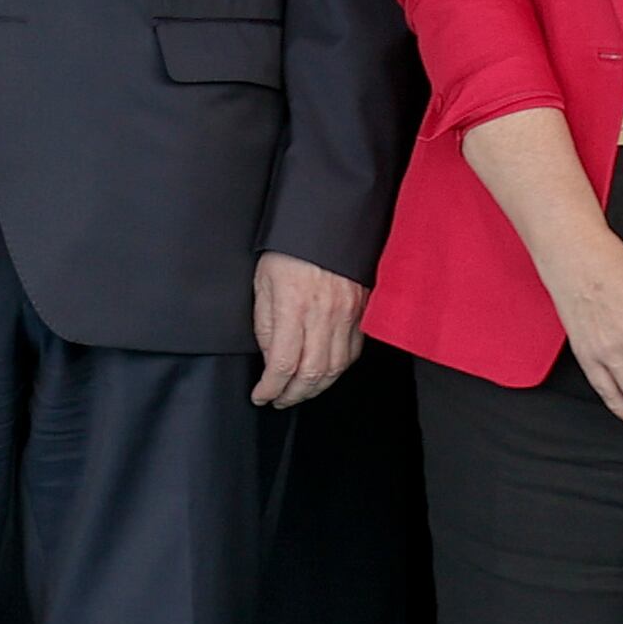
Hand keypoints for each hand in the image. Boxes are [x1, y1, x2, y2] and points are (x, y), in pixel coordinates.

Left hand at [249, 255, 365, 408]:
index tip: (260, 396)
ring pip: (335, 369)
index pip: (282, 364)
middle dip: (292, 395)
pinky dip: (337, 370)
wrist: (327, 224)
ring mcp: (346, 315)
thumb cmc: (289, 250)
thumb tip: (270, 360)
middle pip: (311, 374)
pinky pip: (352, 353)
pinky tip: (324, 373)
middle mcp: (323, 315)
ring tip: (298, 392)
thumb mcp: (263, 284)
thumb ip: (266, 325)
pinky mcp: (361, 313)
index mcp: (293, 306)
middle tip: (278, 399)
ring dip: (315, 388)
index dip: (270, 388)